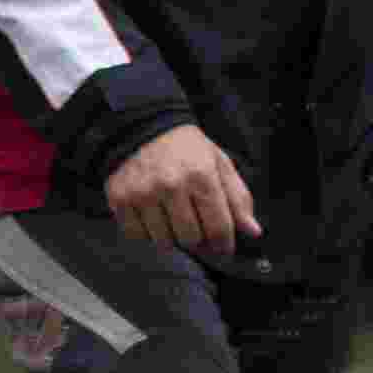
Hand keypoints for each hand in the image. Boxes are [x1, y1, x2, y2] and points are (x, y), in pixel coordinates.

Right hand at [100, 125, 258, 255]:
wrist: (143, 126)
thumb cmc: (187, 149)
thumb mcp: (218, 164)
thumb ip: (237, 198)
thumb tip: (253, 232)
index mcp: (201, 175)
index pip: (218, 228)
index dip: (224, 244)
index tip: (223, 246)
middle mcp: (171, 184)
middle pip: (191, 239)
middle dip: (197, 237)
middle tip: (194, 223)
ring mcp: (142, 193)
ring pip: (164, 241)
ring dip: (171, 235)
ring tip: (171, 215)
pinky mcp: (120, 198)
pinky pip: (137, 236)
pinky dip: (146, 232)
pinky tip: (151, 214)